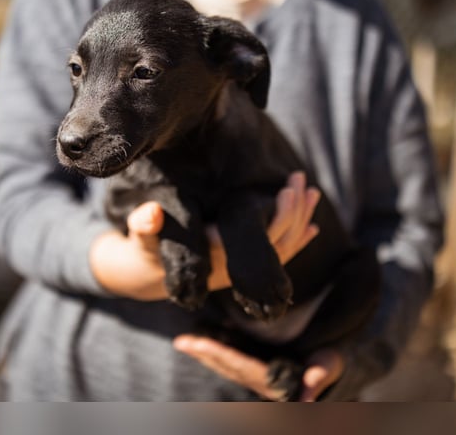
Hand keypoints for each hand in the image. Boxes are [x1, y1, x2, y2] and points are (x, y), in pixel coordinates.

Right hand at [89, 171, 319, 299]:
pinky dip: (295, 240)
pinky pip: (277, 257)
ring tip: (314, 193)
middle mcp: (234, 268)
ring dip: (300, 222)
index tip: (288, 188)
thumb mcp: (141, 236)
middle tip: (302, 181)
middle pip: (277, 243)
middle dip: (294, 212)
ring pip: (281, 250)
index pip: (259, 239)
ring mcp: (240, 272)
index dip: (280, 215)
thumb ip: (143, 225)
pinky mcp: (242, 269)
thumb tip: (150, 213)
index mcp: (217, 256)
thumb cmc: (145, 248)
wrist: (148, 276)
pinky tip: (312, 226)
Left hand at [173, 336, 344, 401]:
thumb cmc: (328, 365)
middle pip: (227, 366)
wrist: (329, 369)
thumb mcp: (327, 367)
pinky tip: (199, 345)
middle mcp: (261, 382)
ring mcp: (256, 378)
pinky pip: (230, 362)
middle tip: (181, 341)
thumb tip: (306, 402)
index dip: (220, 354)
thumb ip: (317, 379)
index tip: (200, 343)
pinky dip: (214, 353)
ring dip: (203, 354)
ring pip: (225, 365)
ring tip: (184, 343)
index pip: (242, 366)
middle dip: (203, 353)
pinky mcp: (254, 372)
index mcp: (274, 381)